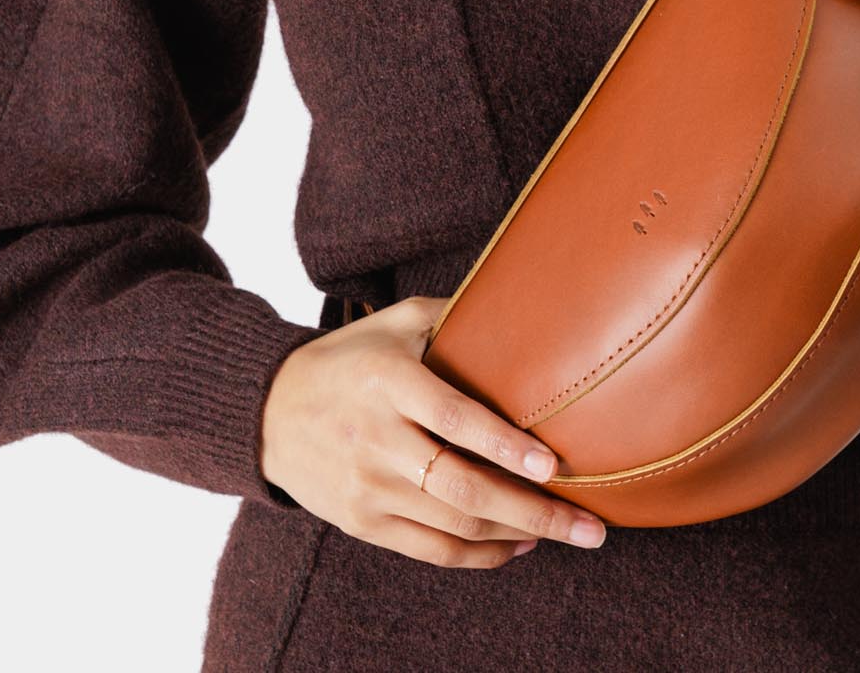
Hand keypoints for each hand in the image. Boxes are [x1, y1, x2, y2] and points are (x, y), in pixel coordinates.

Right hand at [259, 294, 607, 567]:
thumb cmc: (348, 358)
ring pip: (454, 526)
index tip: (553, 463)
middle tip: (591, 526)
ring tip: (567, 532)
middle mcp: (377, 441)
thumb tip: (520, 303)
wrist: (267, 411)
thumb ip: (452, 314)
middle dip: (535, 511)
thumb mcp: (394, 321)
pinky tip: (517, 546)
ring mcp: (368, 489)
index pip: (455, 419)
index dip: (505, 444)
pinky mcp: (362, 524)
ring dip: (517, 535)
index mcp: (389, 383)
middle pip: (464, 488)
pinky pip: (430, 551)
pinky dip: (479, 556)